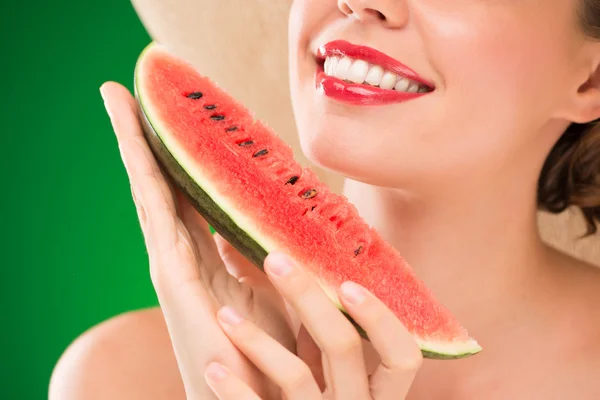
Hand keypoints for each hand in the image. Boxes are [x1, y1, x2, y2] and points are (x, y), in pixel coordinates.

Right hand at [100, 81, 295, 398]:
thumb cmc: (278, 348)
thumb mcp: (283, 283)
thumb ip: (275, 246)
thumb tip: (286, 209)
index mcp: (209, 255)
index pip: (188, 191)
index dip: (177, 152)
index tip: (170, 111)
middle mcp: (185, 254)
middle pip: (161, 183)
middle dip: (145, 138)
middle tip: (127, 92)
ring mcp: (174, 263)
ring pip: (149, 189)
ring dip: (134, 144)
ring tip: (118, 100)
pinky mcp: (173, 275)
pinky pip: (154, 210)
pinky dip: (141, 171)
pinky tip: (134, 135)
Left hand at [204, 253, 423, 399]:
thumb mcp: (332, 378)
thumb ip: (323, 336)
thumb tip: (293, 262)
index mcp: (377, 391)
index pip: (403, 354)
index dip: (380, 318)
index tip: (347, 282)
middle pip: (343, 347)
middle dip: (307, 298)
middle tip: (274, 258)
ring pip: (297, 379)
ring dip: (258, 340)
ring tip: (224, 313)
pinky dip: (235, 391)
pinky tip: (214, 368)